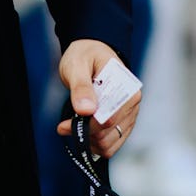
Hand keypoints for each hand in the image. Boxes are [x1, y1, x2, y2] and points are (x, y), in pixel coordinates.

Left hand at [56, 39, 140, 158]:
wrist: (91, 51)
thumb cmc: (85, 55)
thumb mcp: (77, 65)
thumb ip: (81, 87)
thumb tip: (86, 109)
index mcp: (125, 87)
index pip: (107, 119)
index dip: (85, 126)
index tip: (64, 125)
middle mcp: (132, 102)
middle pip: (108, 134)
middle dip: (84, 133)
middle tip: (65, 124)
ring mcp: (129, 113)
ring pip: (110, 144)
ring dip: (89, 141)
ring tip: (74, 126)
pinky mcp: (123, 121)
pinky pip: (112, 143)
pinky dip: (96, 142)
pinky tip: (84, 131)